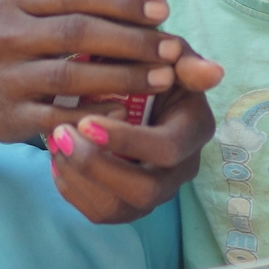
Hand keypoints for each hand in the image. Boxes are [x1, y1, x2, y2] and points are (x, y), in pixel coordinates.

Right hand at [0, 0, 216, 145]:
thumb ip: (89, 7)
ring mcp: (5, 77)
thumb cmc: (20, 45)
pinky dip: (95, 112)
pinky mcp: (9, 117)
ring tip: (163, 78)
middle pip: (78, 32)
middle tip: (174, 48)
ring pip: (70, 76)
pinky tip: (128, 111)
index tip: (164, 9)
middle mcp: (7, 34)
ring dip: (123, 77)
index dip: (123, 1)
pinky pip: (58, 116)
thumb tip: (158, 3)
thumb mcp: (39, 14)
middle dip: (132, 40)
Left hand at [46, 57, 222, 223]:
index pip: (167, 149)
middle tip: (62, 135)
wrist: (136, 87)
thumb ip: (185, 60)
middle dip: (97, 167)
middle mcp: (181, 169)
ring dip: (80, 179)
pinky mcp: (130, 204)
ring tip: (55, 144)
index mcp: (195, 131)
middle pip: (145, 191)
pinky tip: (58, 159)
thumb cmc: (152, 67)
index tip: (86, 122)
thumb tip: (213, 72)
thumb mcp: (170, 55)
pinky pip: (99, 213)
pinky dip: (72, 190)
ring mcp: (156, 191)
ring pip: (118, 208)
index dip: (126, 141)